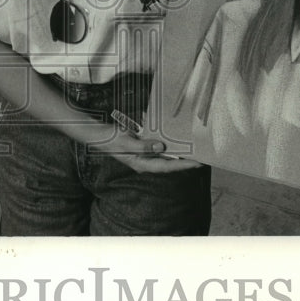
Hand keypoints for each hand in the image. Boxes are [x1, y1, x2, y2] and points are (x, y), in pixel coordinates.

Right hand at [89, 128, 203, 173]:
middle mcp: (145, 161)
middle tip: (202, 156)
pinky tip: (175, 136)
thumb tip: (161, 147)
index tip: (197, 163)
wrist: (98, 134)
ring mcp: (144, 153)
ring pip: (165, 154)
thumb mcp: (125, 142)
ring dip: (177, 150)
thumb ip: (143, 146)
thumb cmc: (110, 140)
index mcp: (141, 164)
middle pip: (169, 162)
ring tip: (193, 147)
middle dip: (184, 160)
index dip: (182, 165)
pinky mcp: (143, 145)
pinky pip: (158, 145)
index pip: (166, 166)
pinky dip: (167, 141)